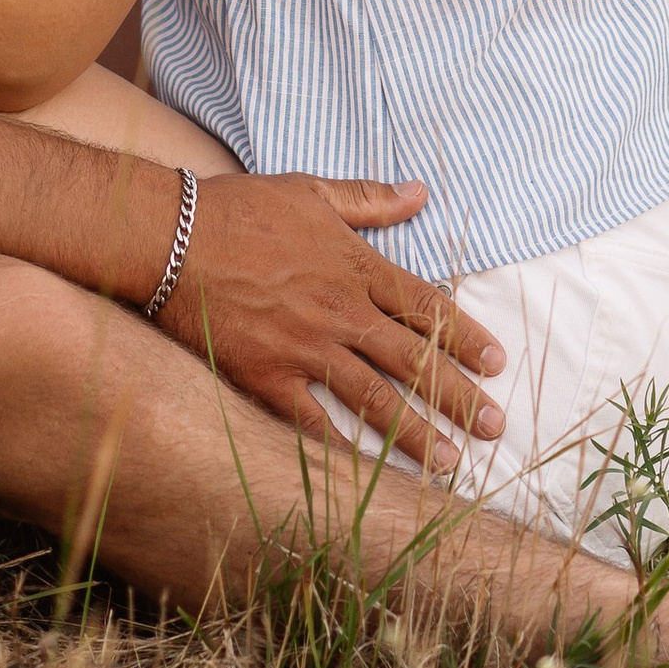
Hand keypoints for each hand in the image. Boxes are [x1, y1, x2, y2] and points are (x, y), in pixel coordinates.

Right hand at [171, 171, 507, 470]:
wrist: (172, 237)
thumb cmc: (241, 209)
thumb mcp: (311, 191)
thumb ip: (370, 200)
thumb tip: (420, 193)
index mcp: (355, 266)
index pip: (426, 306)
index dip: (465, 337)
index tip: (496, 363)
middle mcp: (340, 311)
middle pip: (414, 359)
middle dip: (460, 396)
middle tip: (495, 427)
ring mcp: (305, 347)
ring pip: (375, 397)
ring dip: (417, 432)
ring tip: (451, 462)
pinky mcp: (267, 376)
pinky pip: (312, 421)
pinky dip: (342, 449)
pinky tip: (369, 476)